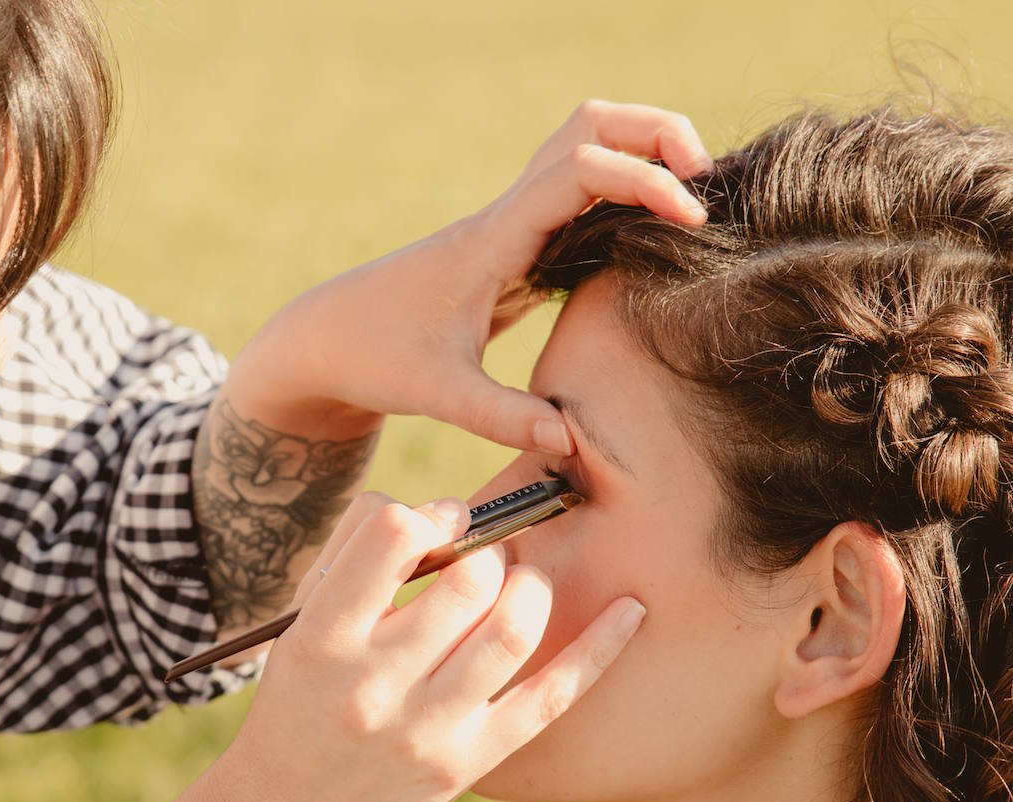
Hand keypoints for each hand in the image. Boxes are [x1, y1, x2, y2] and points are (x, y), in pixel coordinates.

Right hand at [203, 492, 645, 801]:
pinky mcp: (470, 763)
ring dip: (530, 587)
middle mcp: (374, 684)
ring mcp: (426, 729)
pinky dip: (599, 648)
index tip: (442, 521)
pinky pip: (550, 697)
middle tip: (485, 555)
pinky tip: (630, 610)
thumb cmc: (300, 701)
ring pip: (512, 629)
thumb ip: (356, 556)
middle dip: (489, 548)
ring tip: (519, 584)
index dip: (430, 512)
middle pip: (467, 580)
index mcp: (323, 638)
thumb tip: (439, 510)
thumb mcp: (299, 626)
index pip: (391, 536)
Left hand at [230, 100, 711, 451]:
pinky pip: (580, 205)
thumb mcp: (436, 392)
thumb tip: (569, 444)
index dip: (643, 180)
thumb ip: (500, 417)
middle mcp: (507, 220)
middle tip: (704, 181)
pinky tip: (654, 245)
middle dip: (655, 133)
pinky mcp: (516, 252)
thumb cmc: (375, 356)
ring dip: (643, 160)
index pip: (579, 170)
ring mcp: (513, 230)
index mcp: (493, 239)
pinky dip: (624, 203)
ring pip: (585, 156)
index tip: (690, 220)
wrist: (327, 340)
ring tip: (692, 210)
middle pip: (589, 127)